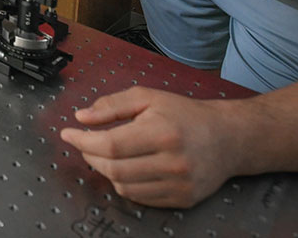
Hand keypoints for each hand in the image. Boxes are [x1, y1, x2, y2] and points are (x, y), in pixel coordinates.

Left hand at [59, 87, 243, 207]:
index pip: (111, 144)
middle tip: (84, 143)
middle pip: (114, 168)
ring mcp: (179, 184)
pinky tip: (125, 168)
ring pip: (124, 186)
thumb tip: (81, 117)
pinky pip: (140, 198)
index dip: (83, 140)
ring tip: (105, 154)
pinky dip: (124, 184)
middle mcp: (173, 161)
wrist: (228, 138)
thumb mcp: (148, 98)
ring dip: (106, 171)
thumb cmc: (186, 115)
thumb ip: (112, 105)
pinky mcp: (182, 199)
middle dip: (90, 155)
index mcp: (162, 132)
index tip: (68, 133)